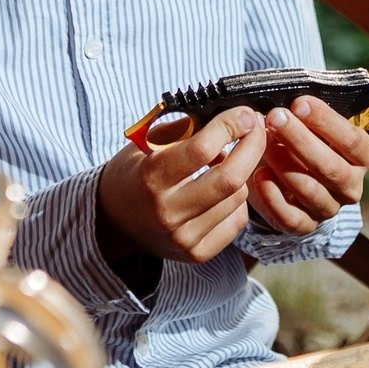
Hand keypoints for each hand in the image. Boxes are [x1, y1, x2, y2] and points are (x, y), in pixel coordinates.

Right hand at [97, 106, 268, 265]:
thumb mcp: (146, 142)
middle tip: (255, 128)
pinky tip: (221, 191)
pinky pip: (237, 220)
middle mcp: (167, 212)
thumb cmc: (134, 173)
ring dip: (241, 173)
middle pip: (229, 179)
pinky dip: (236, 200)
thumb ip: (185, 128)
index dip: (230, 126)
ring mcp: (183, 238)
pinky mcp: (197, 253)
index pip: (201, 150)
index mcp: (150, 178)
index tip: (244, 114)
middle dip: (252, 146)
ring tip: (224, 162)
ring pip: (238, 197)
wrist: (113, 221)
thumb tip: (232, 117)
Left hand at [247, 95, 368, 233]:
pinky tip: (259, 174)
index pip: (352, 140)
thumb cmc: (306, 140)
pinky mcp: (305, 225)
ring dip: (284, 164)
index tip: (299, 103)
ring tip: (263, 143)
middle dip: (300, 140)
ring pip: (310, 190)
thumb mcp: (314, 125)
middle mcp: (351, 186)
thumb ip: (309, 115)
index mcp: (362, 157)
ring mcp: (329, 208)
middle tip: (275, 118)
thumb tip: (288, 100)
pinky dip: (272, 196)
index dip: (325, 121)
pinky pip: (290, 216)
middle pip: (331, 167)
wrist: (292, 176)